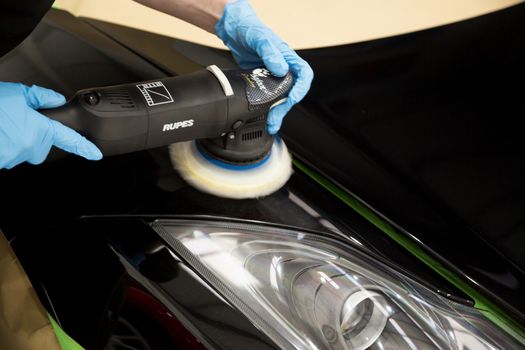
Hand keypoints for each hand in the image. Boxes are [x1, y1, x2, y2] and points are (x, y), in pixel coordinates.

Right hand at [0, 82, 101, 168]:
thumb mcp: (16, 93)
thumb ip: (40, 97)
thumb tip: (55, 99)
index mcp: (39, 128)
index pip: (69, 139)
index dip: (84, 147)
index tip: (95, 154)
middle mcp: (29, 146)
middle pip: (42, 144)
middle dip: (34, 133)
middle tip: (17, 120)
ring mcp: (14, 157)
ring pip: (24, 150)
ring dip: (16, 139)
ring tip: (2, 125)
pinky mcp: (2, 162)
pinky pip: (9, 155)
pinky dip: (5, 145)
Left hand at [214, 0, 312, 133]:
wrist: (234, 31)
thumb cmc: (250, 29)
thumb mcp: (260, 39)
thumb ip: (270, 53)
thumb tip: (280, 69)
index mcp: (289, 58)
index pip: (304, 75)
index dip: (301, 89)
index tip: (292, 98)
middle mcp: (284, 69)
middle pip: (291, 92)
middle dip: (285, 107)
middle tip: (275, 118)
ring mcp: (273, 77)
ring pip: (280, 98)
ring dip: (277, 112)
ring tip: (271, 125)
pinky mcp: (262, 82)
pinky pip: (268, 98)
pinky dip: (266, 109)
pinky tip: (263, 117)